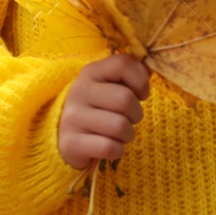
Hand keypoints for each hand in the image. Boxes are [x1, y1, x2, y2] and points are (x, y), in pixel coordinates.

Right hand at [57, 54, 149, 169]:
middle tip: (129, 118)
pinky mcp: (70, 143)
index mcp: (91, 72)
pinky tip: (110, 146)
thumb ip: (132, 74)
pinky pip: (109, 147)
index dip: (141, 80)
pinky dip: (117, 150)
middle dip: (136, 113)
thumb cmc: (98, 107)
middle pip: (125, 99)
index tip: (141, 94)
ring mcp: (72, 118)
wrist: (65, 136)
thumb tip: (150, 67)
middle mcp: (78, 91)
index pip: (122, 64)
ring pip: (120, 126)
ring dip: (128, 134)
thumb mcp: (111, 85)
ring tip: (119, 133)